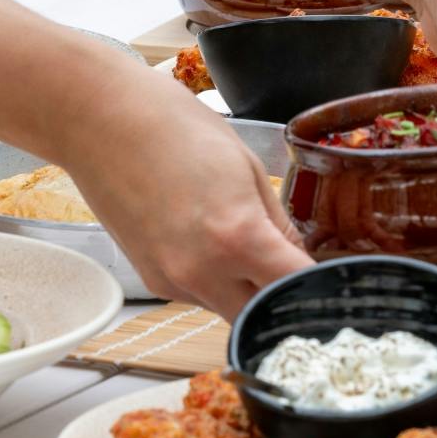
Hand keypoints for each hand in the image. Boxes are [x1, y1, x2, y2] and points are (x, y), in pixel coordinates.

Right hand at [64, 72, 312, 315]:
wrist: (100, 121)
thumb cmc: (171, 127)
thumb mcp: (246, 167)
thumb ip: (278, 221)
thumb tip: (297, 256)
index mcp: (237, 238)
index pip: (299, 288)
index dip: (322, 288)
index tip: (337, 282)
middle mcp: (202, 272)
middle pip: (266, 316)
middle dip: (286, 299)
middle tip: (300, 275)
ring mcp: (172, 281)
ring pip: (233, 310)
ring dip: (250, 291)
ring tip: (247, 247)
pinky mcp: (152, 280)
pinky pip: (200, 296)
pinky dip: (216, 281)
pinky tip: (208, 241)